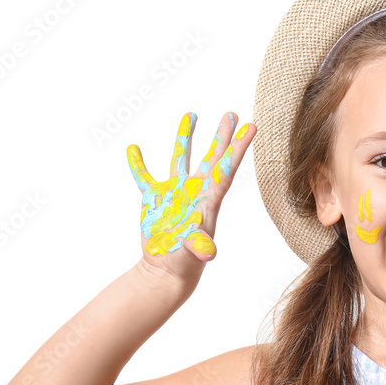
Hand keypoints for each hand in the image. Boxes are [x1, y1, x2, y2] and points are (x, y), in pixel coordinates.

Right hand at [127, 112, 254, 282]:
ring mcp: (175, 194)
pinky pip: (145, 177)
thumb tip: (209, 254)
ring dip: (185, 137)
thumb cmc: (184, 263)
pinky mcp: (155, 200)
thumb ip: (200, 247)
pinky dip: (138, 164)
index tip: (252, 126)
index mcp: (208, 200)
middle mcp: (194, 192)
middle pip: (211, 158)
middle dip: (221, 136)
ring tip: (191, 114)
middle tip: (230, 114)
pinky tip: (134, 148)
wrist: (165, 271)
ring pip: (181, 159)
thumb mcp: (194, 253)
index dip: (239, 147)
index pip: (227, 168)